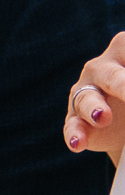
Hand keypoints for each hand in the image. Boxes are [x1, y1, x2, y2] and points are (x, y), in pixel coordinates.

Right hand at [66, 32, 124, 166]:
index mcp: (123, 49)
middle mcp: (101, 69)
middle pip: (110, 75)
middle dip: (121, 85)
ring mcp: (85, 94)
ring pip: (86, 100)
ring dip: (94, 109)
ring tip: (103, 118)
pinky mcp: (77, 120)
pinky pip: (74, 126)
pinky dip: (75, 135)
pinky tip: (77, 144)